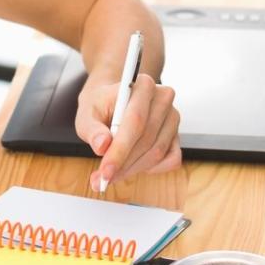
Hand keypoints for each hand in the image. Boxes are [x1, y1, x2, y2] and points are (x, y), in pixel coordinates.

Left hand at [76, 72, 181, 190]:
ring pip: (157, 152)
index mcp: (142, 85)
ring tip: (111, 175)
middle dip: (123, 164)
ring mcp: (172, 117)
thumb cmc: (101, 105)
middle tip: (102, 180)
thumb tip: (102, 145)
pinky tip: (133, 166)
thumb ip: (92, 129)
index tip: (105, 171)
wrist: (113, 101)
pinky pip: (170, 159)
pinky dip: (151, 169)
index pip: (135, 122)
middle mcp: (163, 98)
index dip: (120, 150)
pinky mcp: (177, 134)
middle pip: (146, 139)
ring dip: (133, 169)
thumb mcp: (87, 113)